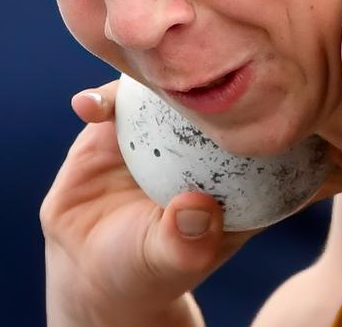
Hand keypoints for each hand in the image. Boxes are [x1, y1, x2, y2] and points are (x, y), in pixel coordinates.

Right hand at [41, 81, 254, 326]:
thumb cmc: (142, 270)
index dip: (254, 108)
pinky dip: (100, 98)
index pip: (255, 130)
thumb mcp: (167, 263)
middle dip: (204, 71)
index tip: (242, 89)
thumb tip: (199, 208)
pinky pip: (111, 101)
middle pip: (211, 93)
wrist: (88, 267)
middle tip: (184, 71)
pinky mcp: (116, 122)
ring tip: (130, 80)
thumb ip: (184, 242)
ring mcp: (158, 126)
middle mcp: (199, 140)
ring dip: (150, 73)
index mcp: (232, 169)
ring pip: (161, 86)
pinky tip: (87, 106)